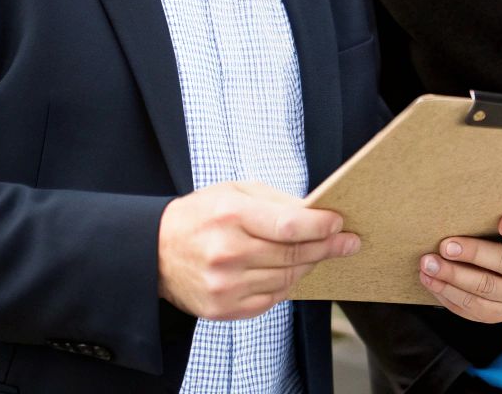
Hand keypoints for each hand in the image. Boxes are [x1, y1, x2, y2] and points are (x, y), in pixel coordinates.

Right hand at [157, 180, 359, 319]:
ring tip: (317, 254)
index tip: (340, 224)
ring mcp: (224, 285)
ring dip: (308, 267)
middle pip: (293, 255)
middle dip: (326, 247)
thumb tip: (317, 213)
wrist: (154, 251)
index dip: (321, 226)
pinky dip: (286, 286)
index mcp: (231, 215)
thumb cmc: (200, 216)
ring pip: (287, 280)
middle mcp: (227, 252)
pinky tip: (290, 273)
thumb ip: (276, 202)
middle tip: (348, 242)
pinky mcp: (223, 308)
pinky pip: (271, 299)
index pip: (289, 225)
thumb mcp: (234, 192)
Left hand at [419, 212, 501, 323]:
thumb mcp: (493, 225)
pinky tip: (431, 281)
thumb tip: (450, 212)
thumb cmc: (488, 237)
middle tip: (445, 246)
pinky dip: (448, 293)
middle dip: (472, 253)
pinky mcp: (501, 312)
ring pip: (486, 288)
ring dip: (453, 277)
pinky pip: (474, 308)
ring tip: (428, 265)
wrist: (489, 270)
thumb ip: (484, 219)